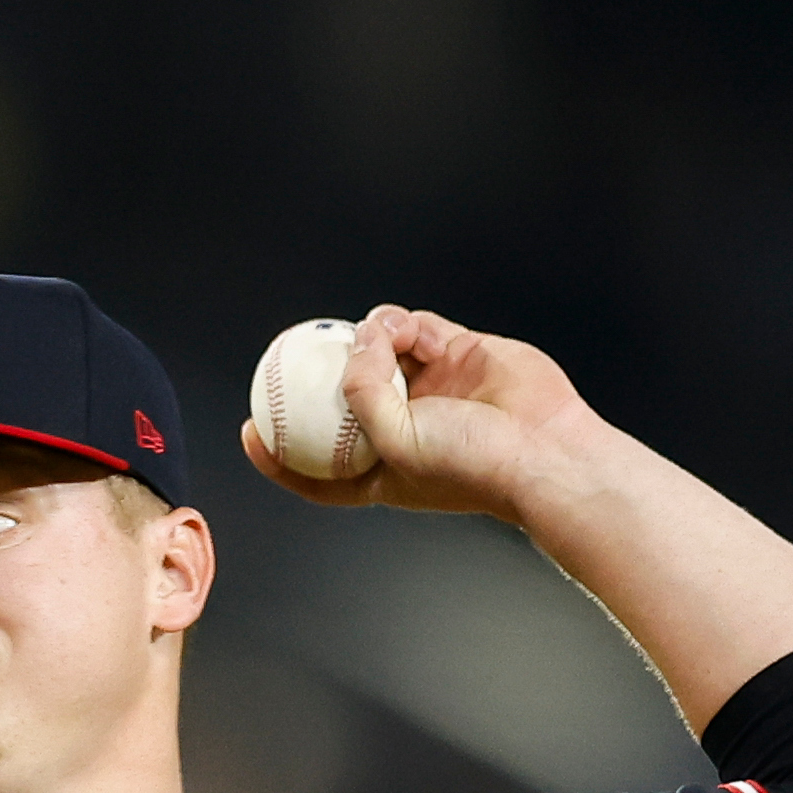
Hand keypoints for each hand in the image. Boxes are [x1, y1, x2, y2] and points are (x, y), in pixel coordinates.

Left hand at [236, 305, 609, 523]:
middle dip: (317, 376)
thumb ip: (362, 395)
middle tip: (294, 354)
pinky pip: (415, 328)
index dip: (278, 454)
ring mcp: (430, 388)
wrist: (544, 451)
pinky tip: (402, 326)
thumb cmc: (471, 466)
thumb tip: (352, 347)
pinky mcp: (457, 353)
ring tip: (378, 339)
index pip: (315, 468)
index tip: (248, 430)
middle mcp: (401, 427)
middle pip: (340, 397)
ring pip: (377, 352)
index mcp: (380, 469)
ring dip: (368, 339)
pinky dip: (401, 323)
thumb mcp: (396, 443)